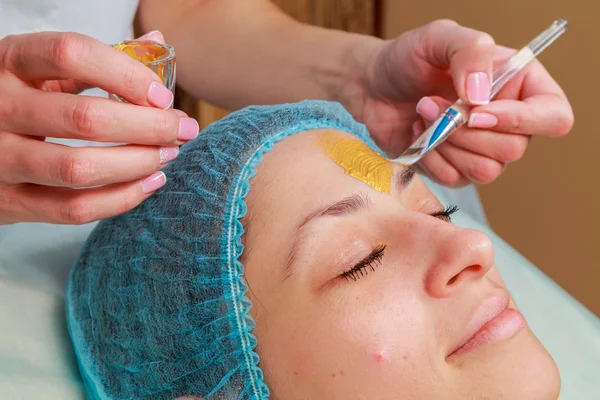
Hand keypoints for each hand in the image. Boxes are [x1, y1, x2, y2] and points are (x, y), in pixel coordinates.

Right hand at [0, 31, 198, 224]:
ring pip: (80, 168)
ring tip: (168, 155)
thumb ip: (94, 60)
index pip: (71, 54)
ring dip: (137, 164)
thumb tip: (155, 41)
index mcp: (9, 62)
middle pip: (85, 118)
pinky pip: (74, 209)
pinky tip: (149, 183)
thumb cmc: (14, 99)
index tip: (162, 95)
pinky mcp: (9, 202)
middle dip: (149, 126)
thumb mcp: (39, 70)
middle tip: (183, 129)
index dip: (125, 74)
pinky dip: (121, 199)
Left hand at [344, 20, 573, 186]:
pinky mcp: (455, 169)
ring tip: (423, 114)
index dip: (522, 121)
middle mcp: (508, 121)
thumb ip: (469, 53)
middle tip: (432, 102)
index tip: (477, 111)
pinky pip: (456, 180)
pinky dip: (431, 158)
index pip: (553, 117)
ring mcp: (482, 150)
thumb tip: (482, 97)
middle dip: (466, 130)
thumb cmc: (408, 58)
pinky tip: (418, 133)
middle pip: (514, 149)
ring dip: (447, 143)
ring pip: (487, 170)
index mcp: (520, 86)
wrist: (372, 86)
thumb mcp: (439, 37)